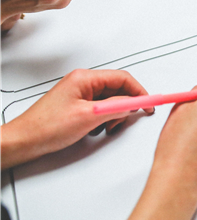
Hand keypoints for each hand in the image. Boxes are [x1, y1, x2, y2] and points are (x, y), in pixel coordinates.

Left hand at [0, 69, 150, 169]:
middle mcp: (82, 83)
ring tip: (106, 127)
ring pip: (110, 100)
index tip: (149, 103)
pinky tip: (96, 129)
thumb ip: (115, 107)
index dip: (139, 91)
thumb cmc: (45, 128)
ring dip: (114, 115)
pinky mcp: (77, 106)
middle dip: (125, 105)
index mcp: (85, 78)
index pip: (122, 78)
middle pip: (117, 89)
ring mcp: (79, 94)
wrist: (23, 142)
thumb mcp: (88, 117)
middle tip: (126, 119)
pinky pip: (99, 108)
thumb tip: (133, 103)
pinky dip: (104, 119)